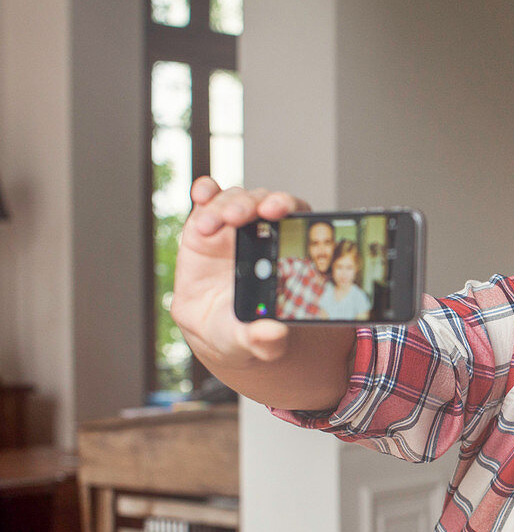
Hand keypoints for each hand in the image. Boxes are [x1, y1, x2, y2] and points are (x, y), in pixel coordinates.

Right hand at [171, 176, 309, 370]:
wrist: (215, 330)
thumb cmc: (242, 329)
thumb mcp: (251, 340)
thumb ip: (265, 340)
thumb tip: (275, 333)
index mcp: (282, 254)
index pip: (294, 218)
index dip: (288, 208)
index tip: (277, 212)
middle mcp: (260, 234)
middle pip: (262, 203)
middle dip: (252, 204)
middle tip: (239, 217)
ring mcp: (231, 227)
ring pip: (234, 199)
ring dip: (224, 205)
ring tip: (212, 225)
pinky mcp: (203, 225)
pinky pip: (208, 199)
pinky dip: (205, 191)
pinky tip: (202, 194)